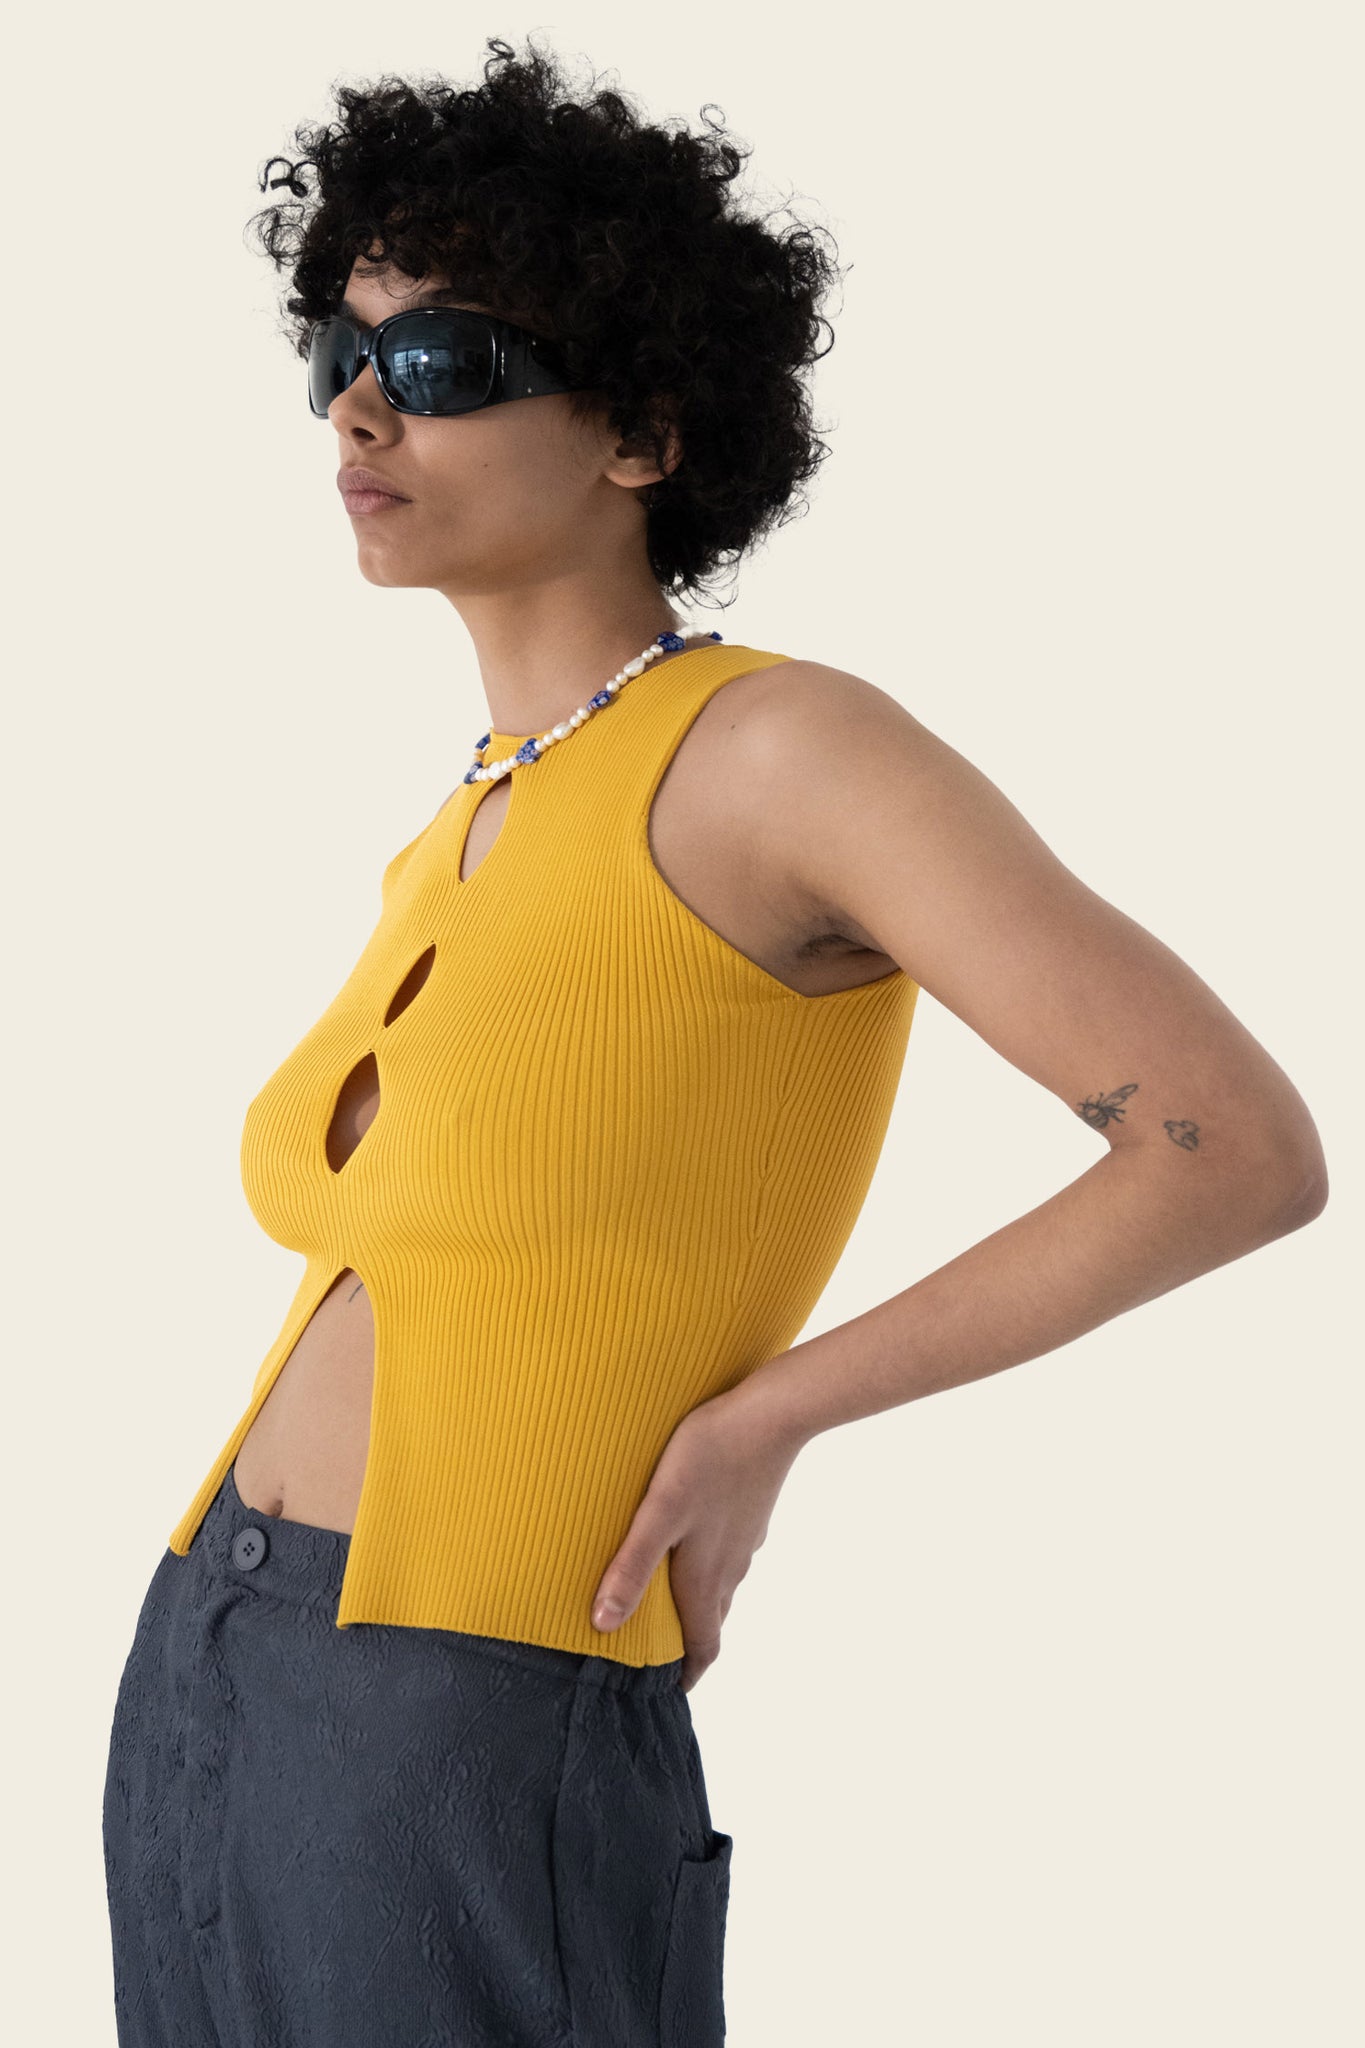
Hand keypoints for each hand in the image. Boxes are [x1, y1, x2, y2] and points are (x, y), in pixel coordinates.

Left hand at [590, 1382, 803, 1691]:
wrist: (771, 1414)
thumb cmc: (709, 1458)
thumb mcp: (660, 1512)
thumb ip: (632, 1566)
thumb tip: (603, 1624)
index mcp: (707, 1577)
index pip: (703, 1647)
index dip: (688, 1675)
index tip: (670, 1692)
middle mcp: (730, 1567)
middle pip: (710, 1620)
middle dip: (688, 1643)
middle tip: (658, 1651)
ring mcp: (744, 1539)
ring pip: (720, 1585)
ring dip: (697, 1603)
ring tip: (666, 1600)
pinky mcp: (749, 1510)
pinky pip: (727, 1552)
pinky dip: (708, 1565)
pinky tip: (691, 1541)